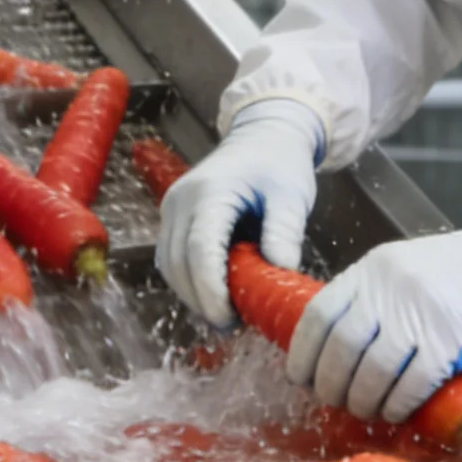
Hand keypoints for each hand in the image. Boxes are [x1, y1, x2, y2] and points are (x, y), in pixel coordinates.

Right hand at [158, 99, 325, 329]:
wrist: (262, 135)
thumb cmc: (279, 162)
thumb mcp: (292, 195)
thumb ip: (284, 231)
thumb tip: (280, 271)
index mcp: (210, 191)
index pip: (199, 249)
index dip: (210, 290)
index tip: (229, 319)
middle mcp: (180, 199)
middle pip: (177, 263)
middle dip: (201, 301)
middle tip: (234, 325)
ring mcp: (172, 208)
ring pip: (169, 265)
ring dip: (193, 295)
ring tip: (229, 314)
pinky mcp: (173, 218)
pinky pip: (173, 259)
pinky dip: (190, 282)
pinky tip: (217, 295)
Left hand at [288, 203, 461, 422]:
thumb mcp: (408, 271)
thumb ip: (376, 302)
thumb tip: (342, 356)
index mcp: (373, 268)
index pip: (318, 315)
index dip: (303, 355)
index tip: (302, 378)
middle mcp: (390, 287)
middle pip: (340, 349)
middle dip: (331, 386)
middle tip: (336, 403)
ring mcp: (421, 311)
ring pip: (373, 371)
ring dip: (363, 401)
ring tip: (367, 411)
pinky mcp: (452, 337)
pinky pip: (412, 383)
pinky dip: (398, 404)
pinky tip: (397, 412)